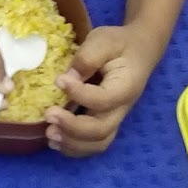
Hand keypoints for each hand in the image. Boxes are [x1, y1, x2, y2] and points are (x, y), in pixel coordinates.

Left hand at [45, 24, 160, 156]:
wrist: (138, 52)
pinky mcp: (105, 122)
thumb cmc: (120, 44)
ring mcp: (114, 119)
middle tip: (48, 115)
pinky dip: (74, 147)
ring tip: (49, 134)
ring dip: (72, 143)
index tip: (58, 80)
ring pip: (97, 143)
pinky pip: (93, 144)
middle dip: (72, 127)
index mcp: (125, 87)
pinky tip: (55, 140)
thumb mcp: (105, 40)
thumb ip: (88, 56)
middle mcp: (121, 109)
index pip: (103, 99)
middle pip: (100, 130)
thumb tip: (68, 77)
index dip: (79, 94)